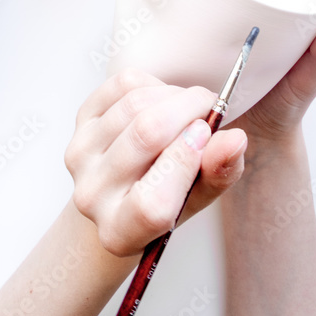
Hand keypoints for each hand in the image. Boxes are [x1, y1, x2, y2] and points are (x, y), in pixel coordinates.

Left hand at [64, 69, 247, 256]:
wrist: (122, 188)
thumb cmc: (166, 197)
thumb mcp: (198, 196)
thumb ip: (219, 173)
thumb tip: (236, 139)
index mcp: (121, 232)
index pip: (151, 202)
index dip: (184, 161)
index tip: (207, 134)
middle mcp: (91, 195)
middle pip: (145, 135)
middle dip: (188, 111)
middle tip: (211, 107)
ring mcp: (79, 154)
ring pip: (134, 104)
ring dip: (174, 94)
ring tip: (191, 105)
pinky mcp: (79, 120)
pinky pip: (121, 85)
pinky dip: (152, 83)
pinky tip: (164, 98)